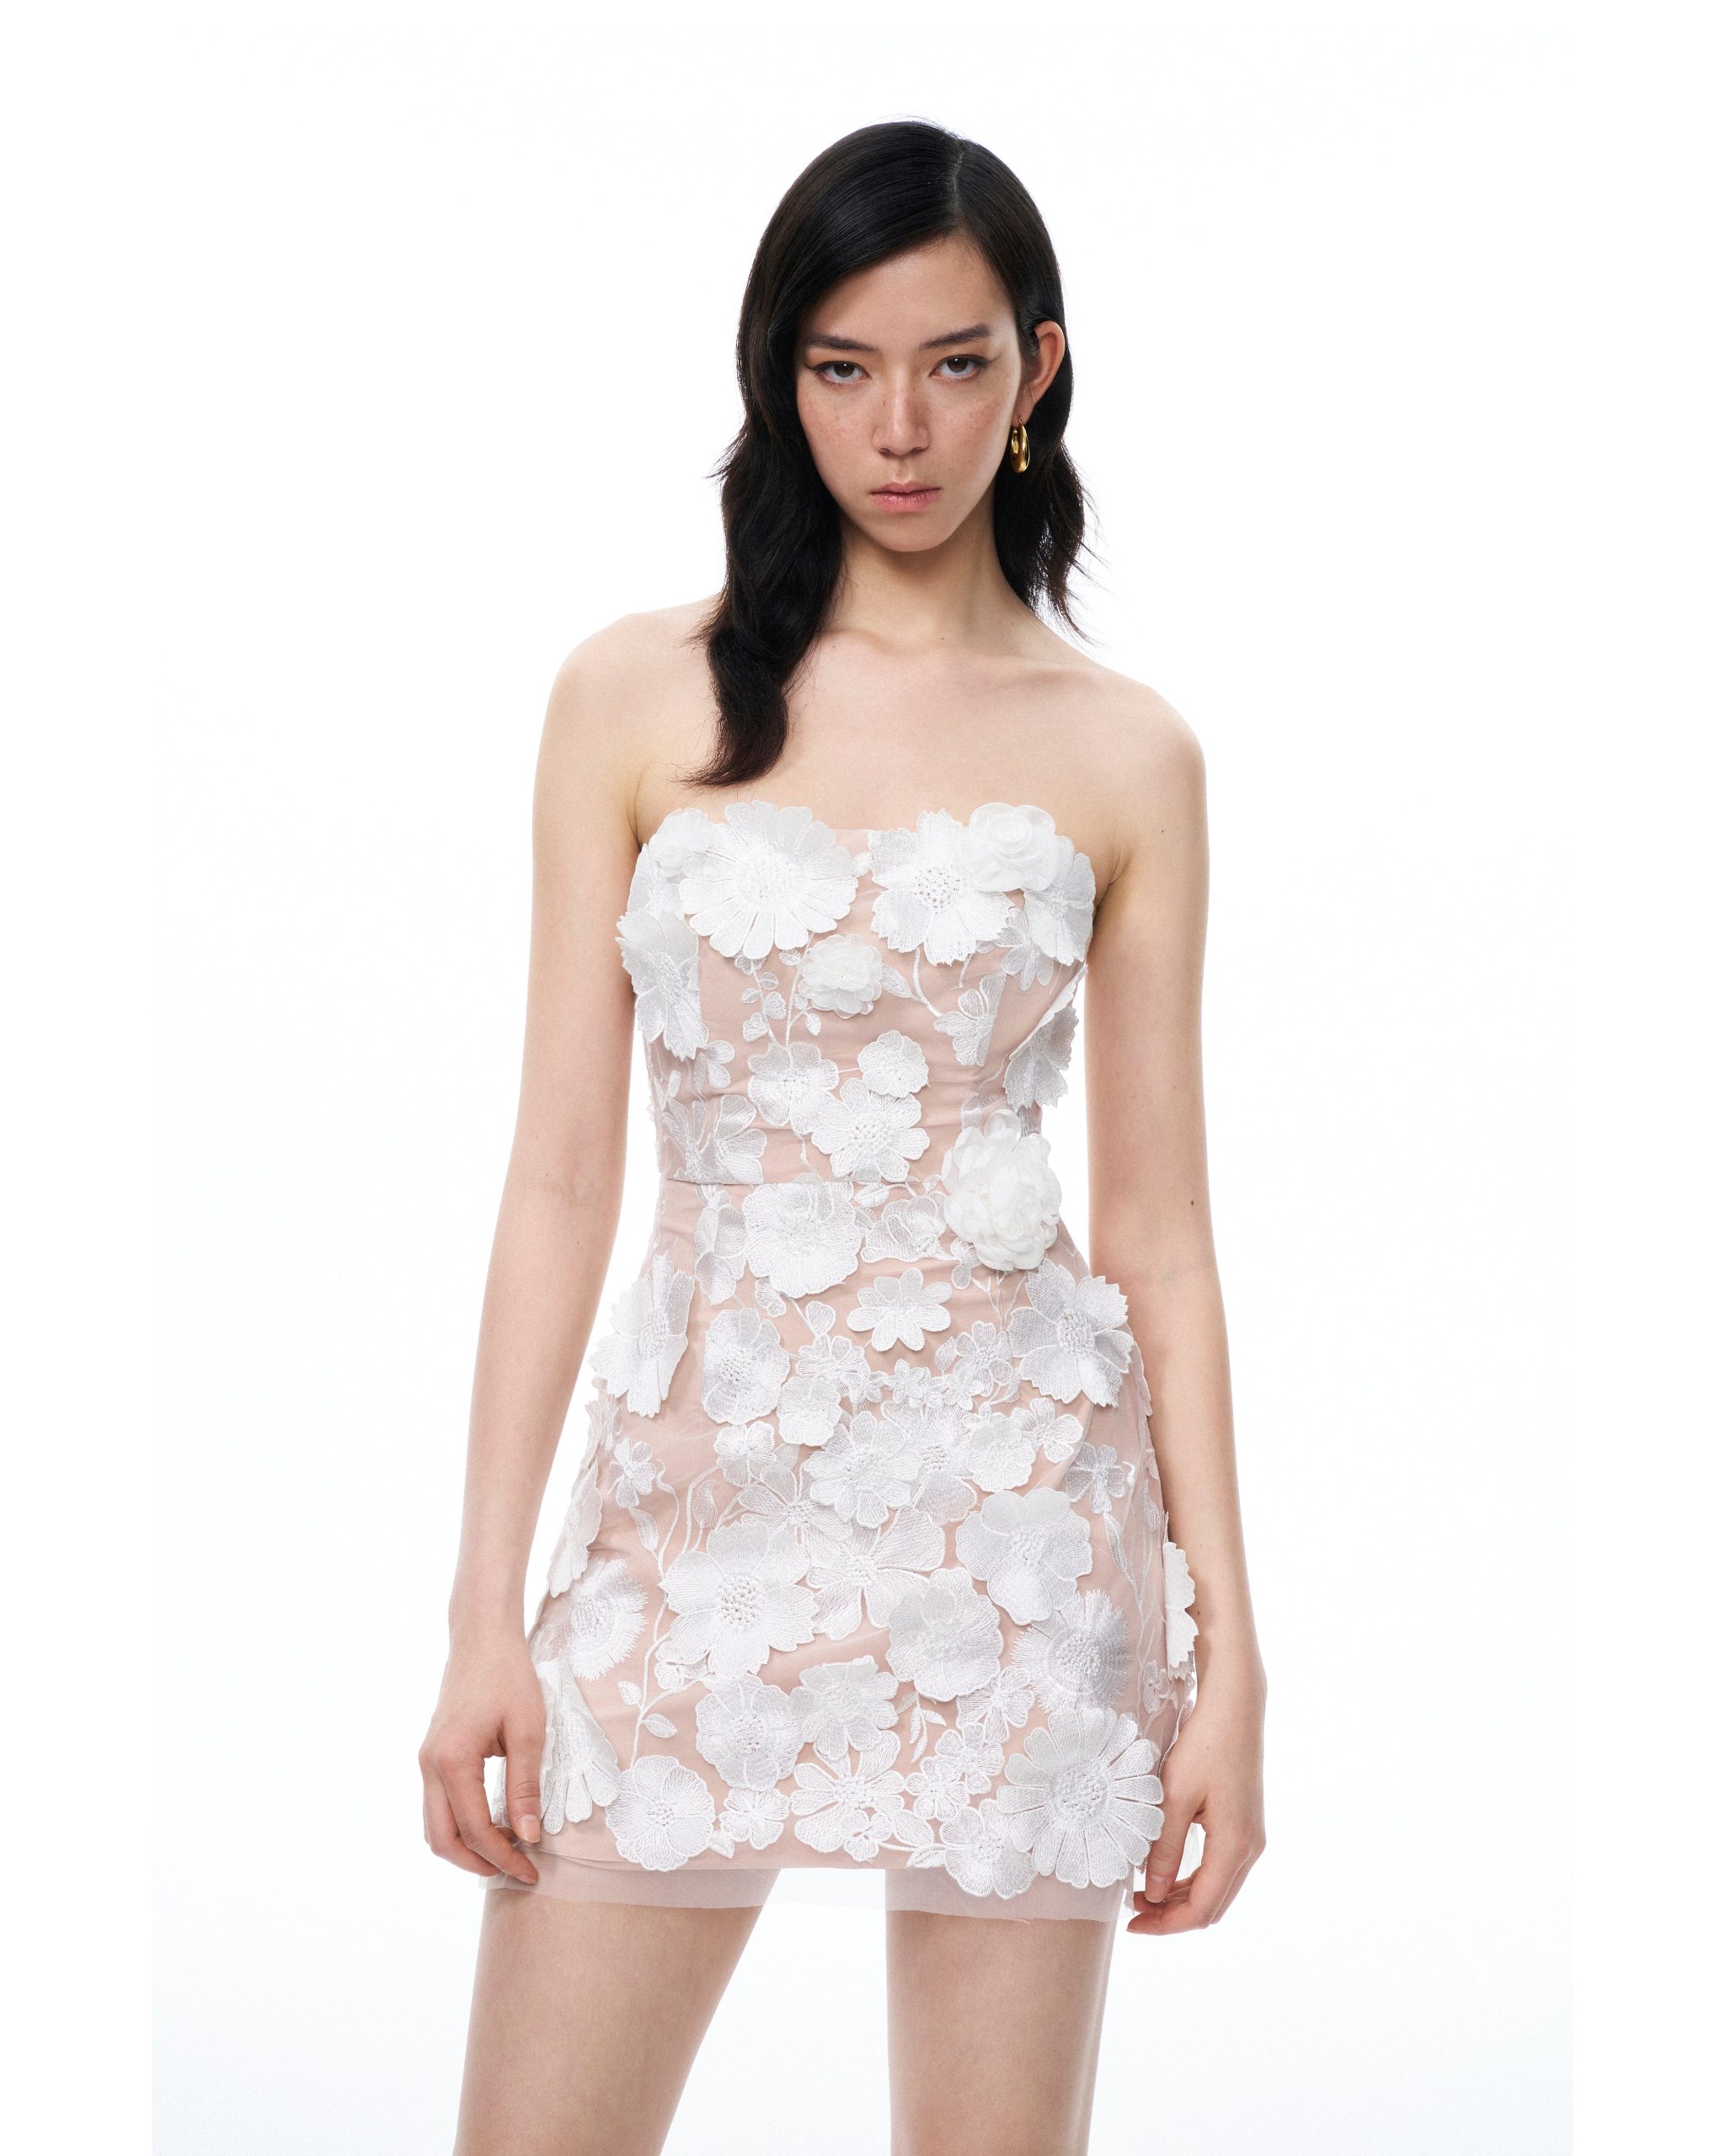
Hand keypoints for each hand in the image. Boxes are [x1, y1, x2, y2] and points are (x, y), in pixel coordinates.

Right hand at [419, 1630, 546, 1886]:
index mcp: (452, 1761)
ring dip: (466, 1849)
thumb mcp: (529, 1730)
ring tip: (507, 1852)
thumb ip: (526, 1786)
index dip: (503, 1857)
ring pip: (434, 1828)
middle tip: (517, 1872)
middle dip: (478, 1864)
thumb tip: (530, 1837)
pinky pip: (437, 1808)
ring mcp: (426, 1762)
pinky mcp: (432, 1757)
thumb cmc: (510, 1676)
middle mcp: (429, 1766)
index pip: (475, 1830)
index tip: (531, 1871)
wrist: (482, 1638)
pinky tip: (493, 1825)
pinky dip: (460, 1827)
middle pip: (442, 1841)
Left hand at [1127, 1670, 1266, 1934]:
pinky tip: (1165, 1870)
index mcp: (1234, 1846)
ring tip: (1142, 1893)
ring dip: (1181, 1897)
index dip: (1166, 1925)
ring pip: (1217, 1888)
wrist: (1234, 1707)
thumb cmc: (1204, 1744)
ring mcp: (1251, 1838)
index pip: (1201, 1909)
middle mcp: (1250, 1849)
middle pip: (1212, 1906)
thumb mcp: (1174, 1796)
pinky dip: (1193, 1877)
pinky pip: (1220, 1868)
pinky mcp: (1245, 1825)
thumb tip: (1151, 1894)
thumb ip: (1164, 1849)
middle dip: (1172, 1916)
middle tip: (1132, 1912)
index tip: (1132, 1924)